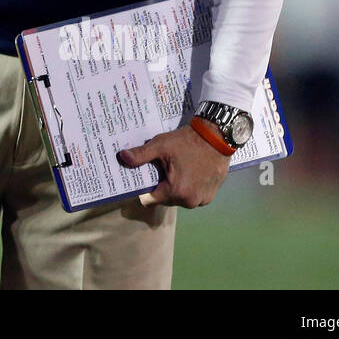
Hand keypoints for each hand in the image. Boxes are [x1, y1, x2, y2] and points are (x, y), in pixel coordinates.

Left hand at [117, 123, 231, 208]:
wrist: (217, 137)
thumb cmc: (187, 141)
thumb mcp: (161, 145)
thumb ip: (140, 155)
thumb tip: (122, 157)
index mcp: (175, 191)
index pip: (150, 200)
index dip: (145, 189)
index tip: (146, 176)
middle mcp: (189, 201)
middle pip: (164, 199)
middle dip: (160, 185)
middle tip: (162, 168)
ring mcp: (201, 200)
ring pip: (178, 198)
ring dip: (174, 187)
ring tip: (176, 168)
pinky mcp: (210, 196)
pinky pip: (192, 196)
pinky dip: (188, 187)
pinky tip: (188, 171)